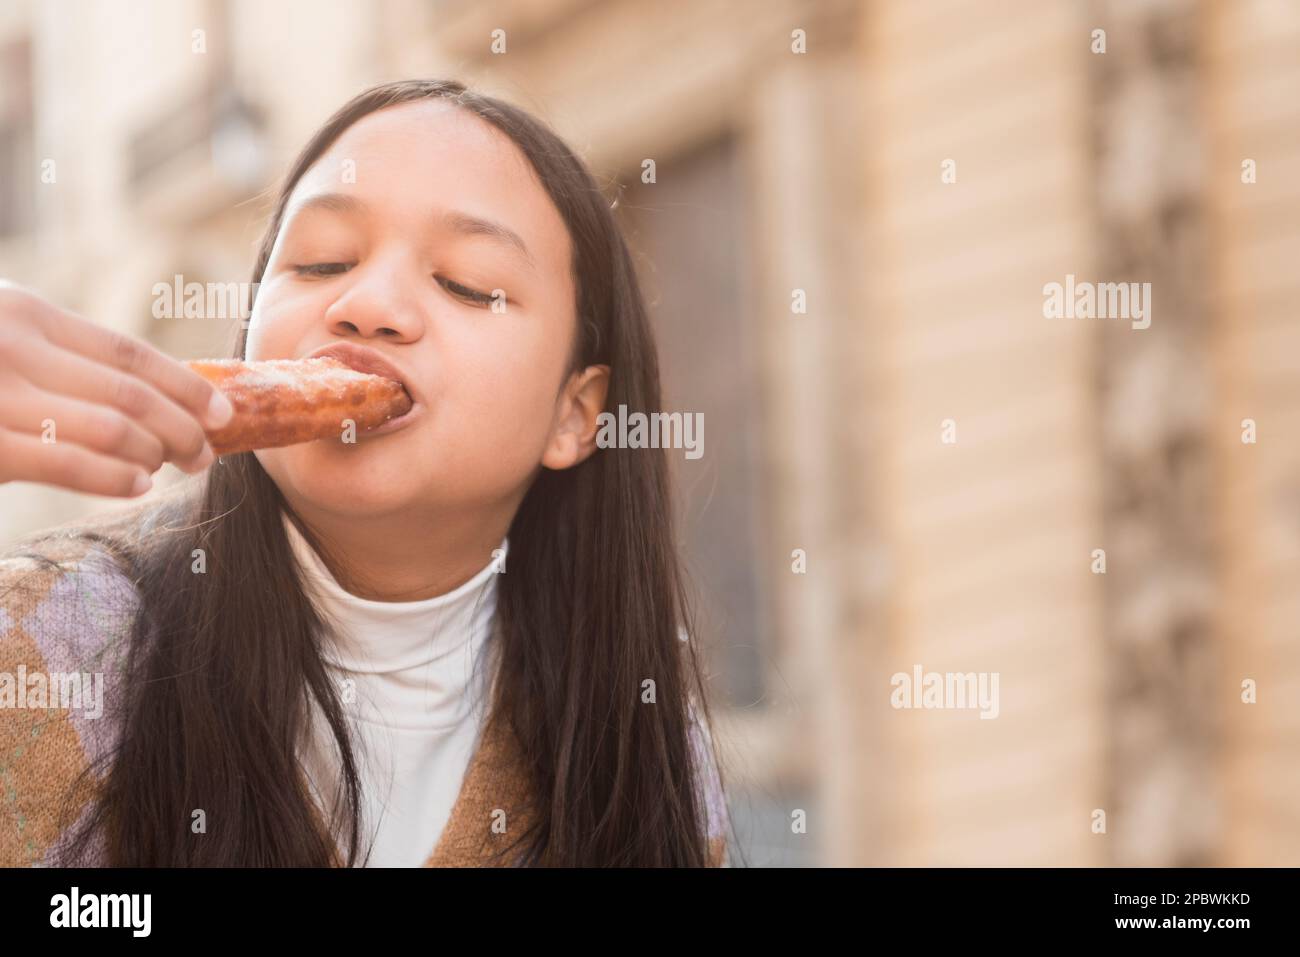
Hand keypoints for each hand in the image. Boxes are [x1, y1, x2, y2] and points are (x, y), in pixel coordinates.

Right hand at [0, 280, 234, 496]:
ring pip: (111, 428)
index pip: (128, 353)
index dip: (186, 386)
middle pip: (129, 393)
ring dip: (154, 453)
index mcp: (28, 314)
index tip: (223, 413)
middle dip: (183, 428)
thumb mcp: (1, 337)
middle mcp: (14, 347)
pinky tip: (139, 486)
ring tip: (166, 467)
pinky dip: (114, 478)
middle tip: (204, 454)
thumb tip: (151, 393)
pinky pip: (67, 464)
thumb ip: (55, 353)